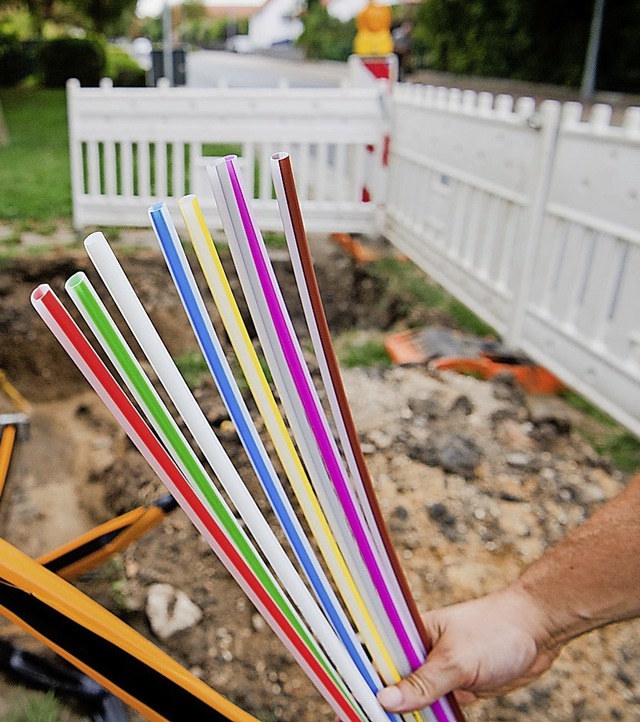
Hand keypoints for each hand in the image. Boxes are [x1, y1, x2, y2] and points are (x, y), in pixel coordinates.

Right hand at [377, 583, 560, 712]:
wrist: (537, 631)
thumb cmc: (495, 631)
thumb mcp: (456, 660)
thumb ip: (422, 683)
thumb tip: (385, 699)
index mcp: (413, 631)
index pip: (380, 656)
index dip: (367, 679)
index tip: (358, 701)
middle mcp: (423, 650)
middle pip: (396, 682)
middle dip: (389, 702)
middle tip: (377, 717)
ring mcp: (441, 669)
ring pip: (416, 698)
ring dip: (411, 714)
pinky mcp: (458, 686)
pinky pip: (437, 707)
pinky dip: (432, 718)